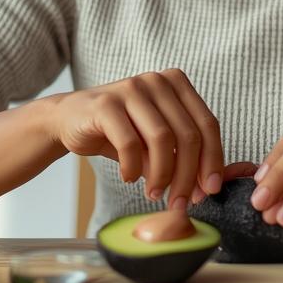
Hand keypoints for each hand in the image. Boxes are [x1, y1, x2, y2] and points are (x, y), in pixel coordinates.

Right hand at [42, 69, 223, 208]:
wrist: (69, 120)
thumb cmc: (119, 131)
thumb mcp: (156, 141)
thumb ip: (182, 155)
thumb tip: (208, 187)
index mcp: (177, 83)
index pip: (207, 125)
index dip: (213, 161)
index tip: (210, 190)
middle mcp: (157, 81)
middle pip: (188, 135)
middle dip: (188, 176)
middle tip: (179, 202)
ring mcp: (131, 88)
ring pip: (162, 140)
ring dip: (162, 175)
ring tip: (154, 194)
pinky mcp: (106, 104)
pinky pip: (130, 143)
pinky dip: (133, 168)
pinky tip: (129, 177)